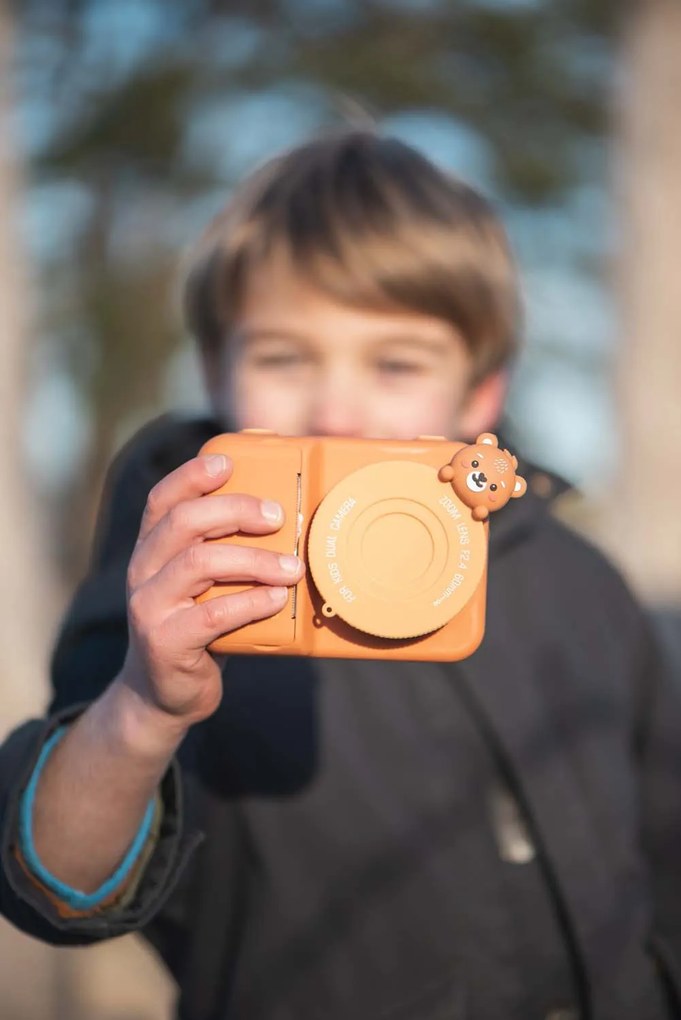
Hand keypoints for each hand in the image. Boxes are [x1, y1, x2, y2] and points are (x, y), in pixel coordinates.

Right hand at [117, 452, 304, 734]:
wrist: (164, 695)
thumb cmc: (199, 628)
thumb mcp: (204, 584)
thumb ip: (224, 551)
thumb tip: (284, 517)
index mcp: (151, 548)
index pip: (163, 498)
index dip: (192, 474)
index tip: (228, 462)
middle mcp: (142, 570)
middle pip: (184, 522)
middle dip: (236, 510)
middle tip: (277, 517)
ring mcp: (148, 606)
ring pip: (200, 563)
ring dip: (254, 560)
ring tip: (292, 567)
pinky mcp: (164, 641)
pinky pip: (212, 614)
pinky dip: (251, 602)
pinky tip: (276, 599)